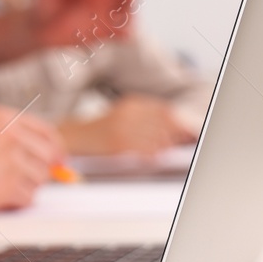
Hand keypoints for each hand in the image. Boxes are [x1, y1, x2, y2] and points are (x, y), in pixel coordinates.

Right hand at [0, 107, 65, 215]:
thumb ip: (9, 139)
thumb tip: (49, 159)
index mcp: (2, 117)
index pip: (46, 131)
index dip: (54, 149)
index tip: (57, 161)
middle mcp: (10, 134)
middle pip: (49, 156)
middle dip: (41, 171)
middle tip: (24, 182)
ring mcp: (11, 159)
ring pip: (38, 180)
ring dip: (22, 188)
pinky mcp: (9, 185)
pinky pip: (27, 199)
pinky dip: (13, 204)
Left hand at [32, 0, 139, 49]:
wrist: (39, 27)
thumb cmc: (43, 3)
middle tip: (115, 1)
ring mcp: (106, 15)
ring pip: (129, 14)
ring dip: (129, 16)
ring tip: (116, 20)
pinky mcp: (105, 33)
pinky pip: (124, 34)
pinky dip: (127, 33)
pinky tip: (122, 34)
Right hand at [62, 95, 195, 156]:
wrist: (74, 137)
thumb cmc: (102, 130)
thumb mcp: (124, 116)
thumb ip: (147, 118)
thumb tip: (176, 126)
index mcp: (132, 104)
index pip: (165, 111)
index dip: (179, 123)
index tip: (187, 132)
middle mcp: (129, 114)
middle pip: (165, 124)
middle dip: (175, 135)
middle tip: (177, 144)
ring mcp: (124, 129)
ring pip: (158, 139)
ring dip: (164, 147)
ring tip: (161, 151)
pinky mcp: (119, 146)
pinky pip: (145, 152)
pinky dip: (153, 156)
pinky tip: (150, 157)